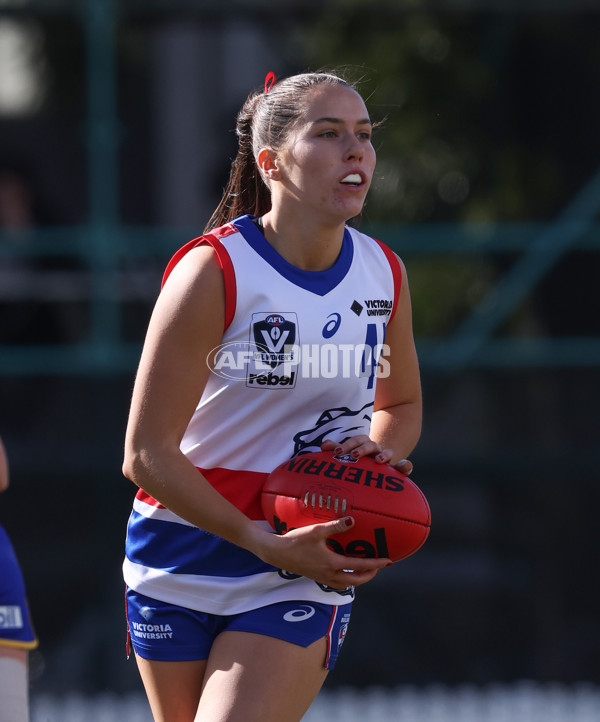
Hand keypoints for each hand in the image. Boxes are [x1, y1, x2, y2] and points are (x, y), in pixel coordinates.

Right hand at [258, 516, 389, 588]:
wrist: (276, 553)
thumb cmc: (295, 541)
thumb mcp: (316, 531)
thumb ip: (335, 526)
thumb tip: (352, 520)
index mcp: (332, 564)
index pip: (360, 566)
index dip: (376, 564)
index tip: (388, 561)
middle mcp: (329, 574)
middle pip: (356, 580)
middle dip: (370, 575)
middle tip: (379, 566)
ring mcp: (322, 577)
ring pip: (346, 584)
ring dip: (358, 579)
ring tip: (365, 570)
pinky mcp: (316, 576)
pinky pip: (337, 582)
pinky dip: (346, 579)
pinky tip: (344, 569)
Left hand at [321, 436, 413, 474]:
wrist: (383, 461)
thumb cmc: (362, 461)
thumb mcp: (350, 454)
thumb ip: (338, 449)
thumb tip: (324, 445)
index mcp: (363, 445)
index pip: (356, 441)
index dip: (346, 445)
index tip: (336, 452)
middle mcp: (375, 450)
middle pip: (369, 444)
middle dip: (361, 449)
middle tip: (353, 455)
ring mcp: (387, 458)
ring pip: (386, 452)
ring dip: (383, 454)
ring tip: (378, 461)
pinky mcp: (397, 469)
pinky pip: (404, 466)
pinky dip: (406, 465)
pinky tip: (406, 466)